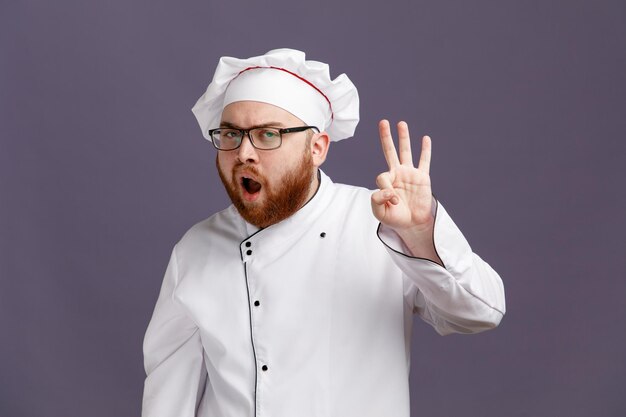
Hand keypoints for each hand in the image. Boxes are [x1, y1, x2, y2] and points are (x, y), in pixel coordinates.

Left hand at [371, 120, 434, 235]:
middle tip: (383, 122)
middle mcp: (397, 174)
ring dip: (404, 137)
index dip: (386, 190)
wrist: (412, 224)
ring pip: (406, 152)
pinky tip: (425, 139)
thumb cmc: (394, 218)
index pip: (382, 177)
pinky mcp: (422, 177)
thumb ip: (377, 200)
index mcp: (385, 181)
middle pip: (390, 151)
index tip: (394, 201)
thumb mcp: (379, 212)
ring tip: (401, 123)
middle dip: (386, 137)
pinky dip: (425, 150)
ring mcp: (410, 174)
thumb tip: (390, 190)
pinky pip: (424, 161)